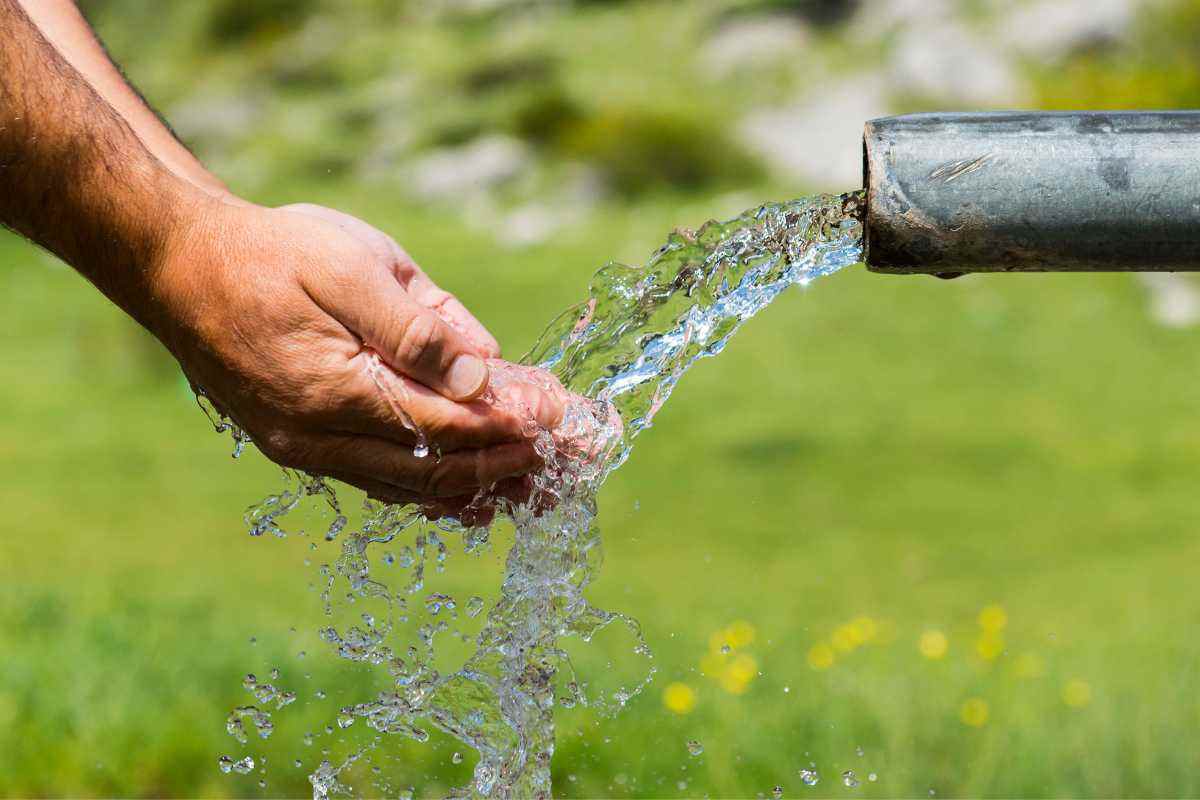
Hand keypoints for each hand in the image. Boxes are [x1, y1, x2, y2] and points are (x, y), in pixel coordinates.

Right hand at [149, 197, 562, 508]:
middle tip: (575, 458)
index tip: (567, 419)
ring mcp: (309, 450)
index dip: (513, 426)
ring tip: (544, 482)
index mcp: (335, 391)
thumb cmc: (272, 253)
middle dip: (512, 463)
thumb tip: (483, 377)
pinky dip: (438, 488)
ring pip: (413, 488)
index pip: (448, 428)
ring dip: (483, 484)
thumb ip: (417, 326)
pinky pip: (384, 483)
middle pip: (438, 471)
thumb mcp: (352, 265)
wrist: (181, 267)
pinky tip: (479, 492)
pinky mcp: (304, 447)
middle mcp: (320, 439)